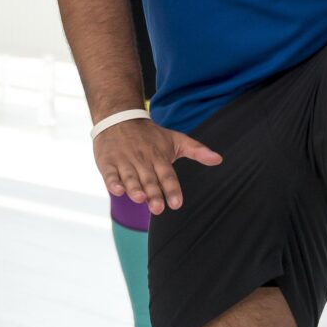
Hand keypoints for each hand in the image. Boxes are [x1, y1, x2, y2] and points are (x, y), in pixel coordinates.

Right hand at [94, 116, 220, 213]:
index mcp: (159, 157)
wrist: (119, 117)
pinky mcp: (107, 162)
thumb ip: (196, 150)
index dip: (171, 189)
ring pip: (130, 177)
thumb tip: (219, 159)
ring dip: (134, 187)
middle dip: (153, 194)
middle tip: (158, 209)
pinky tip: (116, 189)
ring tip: (139, 198)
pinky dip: (112, 181)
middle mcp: (142, 160)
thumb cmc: (150, 135)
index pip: (167, 175)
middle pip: (149, 179)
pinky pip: (109, 173)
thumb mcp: (175, 139)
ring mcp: (124, 161)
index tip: (176, 203)